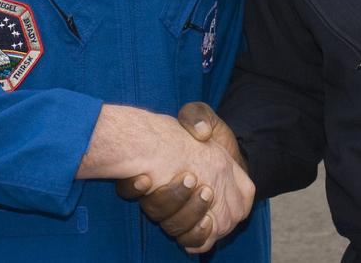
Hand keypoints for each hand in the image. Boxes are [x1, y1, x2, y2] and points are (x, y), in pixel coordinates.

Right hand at [117, 103, 249, 252]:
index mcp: (152, 172)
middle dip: (171, 198)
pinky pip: (192, 243)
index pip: (128, 187)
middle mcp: (160, 198)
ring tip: (207, 193)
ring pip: (173, 228)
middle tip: (191, 178)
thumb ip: (197, 117)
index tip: (146, 179)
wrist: (232, 154)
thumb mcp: (202, 117)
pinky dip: (199, 235)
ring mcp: (179, 214)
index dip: (131, 188)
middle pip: (153, 211)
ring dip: (189, 214)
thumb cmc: (209, 134)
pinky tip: (209, 221)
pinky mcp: (200, 226)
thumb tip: (199, 133)